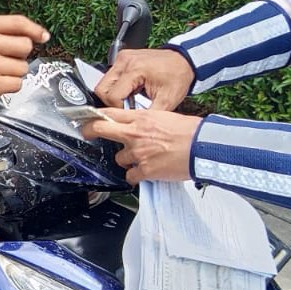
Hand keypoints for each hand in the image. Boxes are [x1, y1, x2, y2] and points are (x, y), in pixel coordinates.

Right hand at [0, 15, 49, 105]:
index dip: (35, 30)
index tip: (43, 37)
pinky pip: (18, 83)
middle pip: (26, 45)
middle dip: (21, 54)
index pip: (19, 22)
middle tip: (5, 57)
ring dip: (16, 71)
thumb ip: (13, 30)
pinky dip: (11, 84)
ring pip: (23, 67)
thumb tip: (44, 36)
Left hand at [81, 107, 200, 184]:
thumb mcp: (165, 115)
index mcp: (142, 118)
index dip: (95, 116)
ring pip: (119, 158)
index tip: (89, 119)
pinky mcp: (145, 171)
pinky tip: (145, 172)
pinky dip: (136, 176)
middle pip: (101, 130)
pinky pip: (130, 176)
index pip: (110, 113)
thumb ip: (145, 120)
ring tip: (142, 158)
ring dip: (126, 160)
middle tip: (88, 134)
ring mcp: (139, 153)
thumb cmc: (189, 131)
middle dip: (91, 131)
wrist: (202, 147)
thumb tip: (136, 125)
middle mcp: (136, 134)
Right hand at [95, 48, 194, 110]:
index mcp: (135, 70)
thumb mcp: (166, 101)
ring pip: (103, 83)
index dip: (118, 109)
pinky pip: (110, 76)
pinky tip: (131, 91)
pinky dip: (117, 86)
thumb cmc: (177, 76)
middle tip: (126, 107)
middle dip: (111, 103)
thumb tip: (134, 128)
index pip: (112, 96)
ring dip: (113, 94)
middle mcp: (125, 61)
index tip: (129, 113)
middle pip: (101, 89)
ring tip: (130, 99)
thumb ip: (147, 115)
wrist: (184, 60)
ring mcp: (123, 58)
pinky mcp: (123, 58)